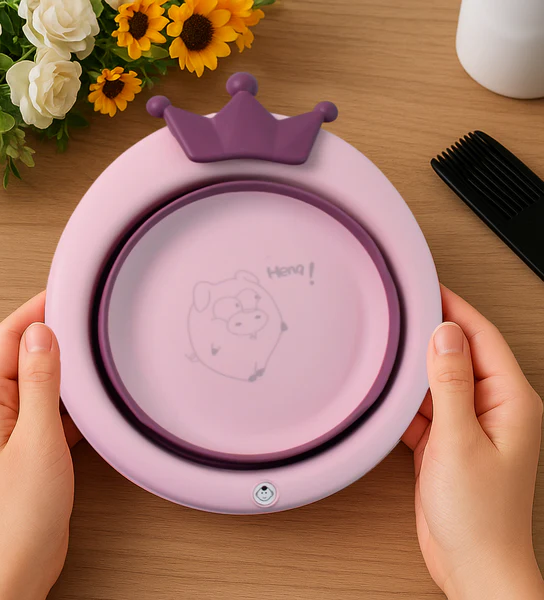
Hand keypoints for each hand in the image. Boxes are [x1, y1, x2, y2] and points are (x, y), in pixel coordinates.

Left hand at [0, 292, 80, 599]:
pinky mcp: (34, 440)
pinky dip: (72, 392)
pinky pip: (53, 401)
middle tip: (83, 313)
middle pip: (22, 351)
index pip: (8, 337)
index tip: (62, 290)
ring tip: (91, 349)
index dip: (34, 309)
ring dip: (65, 361)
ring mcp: (15, 425)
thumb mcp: (37, 437)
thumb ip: (40, 383)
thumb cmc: (20, 512)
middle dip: (52, 329)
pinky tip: (90, 396)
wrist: (20, 562)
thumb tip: (42, 334)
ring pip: (40, 376)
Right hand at [403, 286, 543, 599]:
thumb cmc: (478, 515)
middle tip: (401, 315)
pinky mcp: (449, 442)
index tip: (429, 288)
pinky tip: (391, 397)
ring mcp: (470, 425)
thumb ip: (451, 384)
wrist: (470, 564)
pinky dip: (408, 401)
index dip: (455, 309)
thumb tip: (446, 335)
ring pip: (440, 381)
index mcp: (512, 402)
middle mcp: (494, 409)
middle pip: (460, 355)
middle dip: (430, 336)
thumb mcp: (459, 440)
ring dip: (416, 370)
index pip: (481, 338)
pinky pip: (427, 407)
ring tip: (389, 354)